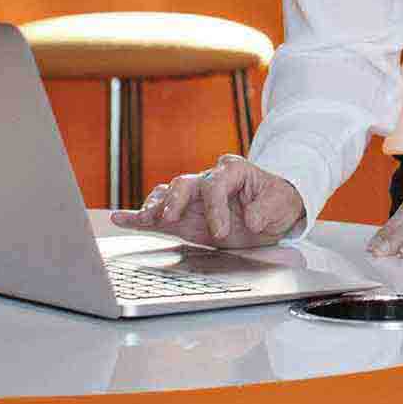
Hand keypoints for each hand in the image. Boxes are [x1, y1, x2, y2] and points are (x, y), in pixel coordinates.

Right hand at [109, 153, 306, 247]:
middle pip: (185, 184)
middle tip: (173, 218)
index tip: (220, 231)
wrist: (274, 212)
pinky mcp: (184, 216)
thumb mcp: (283, 203)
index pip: (216, 185)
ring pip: (168, 195)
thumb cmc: (277, 202)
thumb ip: (267, 209)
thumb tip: (251, 218)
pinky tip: (120, 218)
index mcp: (232, 172)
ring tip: (145, 218)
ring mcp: (193, 199)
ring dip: (155, 206)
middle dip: (176, 201)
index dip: (215, 208)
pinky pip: (158, 214)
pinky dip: (138, 216)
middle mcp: (208, 180)